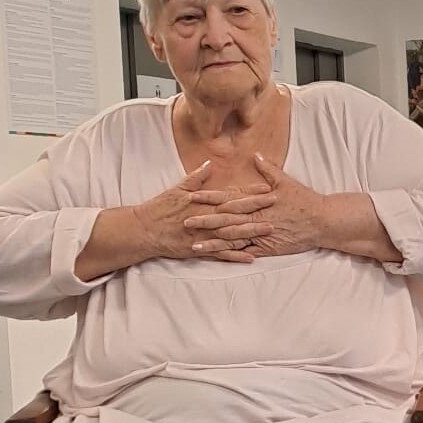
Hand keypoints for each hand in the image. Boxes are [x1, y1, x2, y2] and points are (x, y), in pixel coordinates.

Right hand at [133, 163, 274, 264]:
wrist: (145, 229)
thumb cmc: (161, 208)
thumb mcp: (177, 189)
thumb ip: (196, 178)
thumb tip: (209, 164)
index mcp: (203, 202)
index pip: (231, 195)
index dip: (250, 192)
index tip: (267, 189)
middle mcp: (207, 217)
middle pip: (236, 212)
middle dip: (258, 209)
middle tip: (277, 205)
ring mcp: (205, 235)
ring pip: (232, 233)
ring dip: (252, 231)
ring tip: (271, 229)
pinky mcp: (200, 249)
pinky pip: (221, 253)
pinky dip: (236, 256)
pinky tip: (252, 257)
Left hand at [189, 155, 324, 258]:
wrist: (323, 221)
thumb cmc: (305, 201)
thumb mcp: (286, 182)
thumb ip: (268, 170)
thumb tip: (255, 156)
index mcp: (258, 200)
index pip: (228, 198)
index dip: (209, 197)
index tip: (191, 196)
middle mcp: (257, 217)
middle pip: (225, 219)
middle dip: (204, 220)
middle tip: (184, 221)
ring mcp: (262, 234)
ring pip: (233, 238)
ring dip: (213, 241)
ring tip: (195, 244)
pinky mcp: (269, 248)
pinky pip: (247, 252)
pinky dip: (233, 255)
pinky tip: (219, 258)